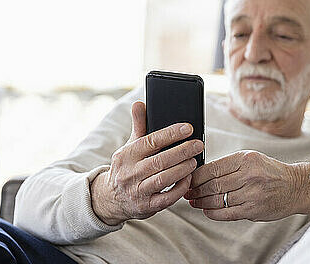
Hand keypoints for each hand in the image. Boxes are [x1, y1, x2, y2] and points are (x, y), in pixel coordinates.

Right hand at [91, 101, 203, 225]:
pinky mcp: (146, 207)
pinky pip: (167, 198)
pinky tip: (189, 179)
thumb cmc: (126, 167)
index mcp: (126, 155)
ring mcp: (137, 191)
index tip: (188, 128)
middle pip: (160, 160)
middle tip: (198, 144)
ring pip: (164, 179)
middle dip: (182, 151)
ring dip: (183, 169)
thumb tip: (139, 103)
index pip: (151, 141)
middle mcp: (130, 173)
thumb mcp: (129, 146)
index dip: (171, 134)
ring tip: (195, 160)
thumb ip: (138, 125)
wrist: (110, 199)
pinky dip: (180, 188)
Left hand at [184, 150, 306, 221]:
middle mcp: (249, 175)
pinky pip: (227, 213)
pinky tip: (207, 210)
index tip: (188, 178)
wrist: (295, 186)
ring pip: (218, 200)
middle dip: (196, 190)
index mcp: (246, 159)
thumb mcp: (251, 159)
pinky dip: (213, 213)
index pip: (213, 168)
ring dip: (202, 202)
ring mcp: (252, 194)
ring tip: (194, 202)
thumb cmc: (270, 171)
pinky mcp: (254, 210)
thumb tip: (200, 174)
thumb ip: (228, 165)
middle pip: (213, 185)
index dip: (196, 176)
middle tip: (187, 192)